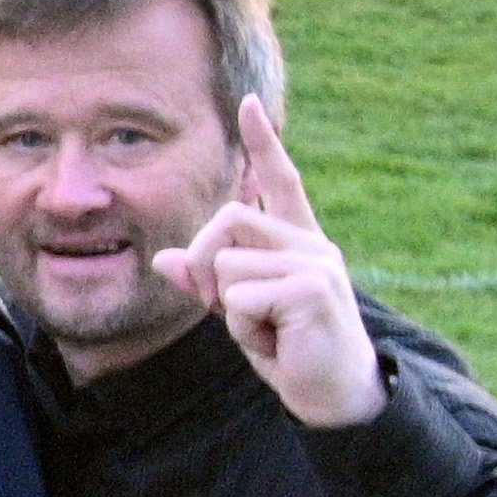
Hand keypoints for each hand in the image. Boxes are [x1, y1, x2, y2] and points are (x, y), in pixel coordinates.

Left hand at [159, 96, 382, 427]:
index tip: (249, 103)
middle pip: (226, 220)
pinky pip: (240, 297)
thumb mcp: (238, 312)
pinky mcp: (311, 287)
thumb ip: (207, 282)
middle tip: (234, 309)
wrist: (332, 392)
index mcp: (296, 240)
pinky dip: (243, 328)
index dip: (263, 143)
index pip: (280, 180)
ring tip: (268, 329)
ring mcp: (315, 262)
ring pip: (227, 263)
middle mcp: (311, 243)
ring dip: (230, 308)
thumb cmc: (288, 348)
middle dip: (209, 266)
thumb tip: (164, 260)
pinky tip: (278, 340)